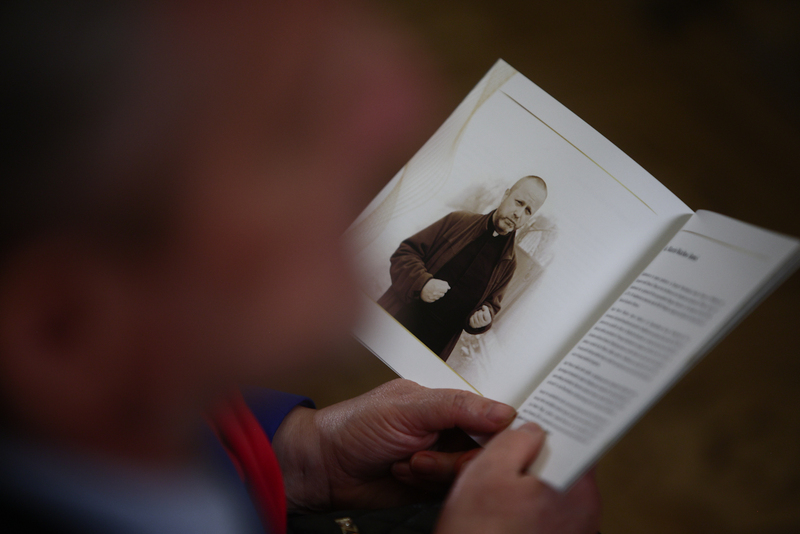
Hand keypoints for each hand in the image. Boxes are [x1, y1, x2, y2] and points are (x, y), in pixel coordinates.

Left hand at [271, 379, 515, 510]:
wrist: (323, 468)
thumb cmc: (353, 426)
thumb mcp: (407, 407)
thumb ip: (456, 406)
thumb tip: (502, 411)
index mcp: (445, 404)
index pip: (489, 416)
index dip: (494, 430)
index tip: (488, 439)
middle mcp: (446, 431)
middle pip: (483, 450)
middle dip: (455, 456)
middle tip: (426, 452)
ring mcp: (439, 461)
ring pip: (468, 474)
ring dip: (437, 471)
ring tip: (408, 462)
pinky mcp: (431, 489)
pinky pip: (451, 493)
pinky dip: (427, 486)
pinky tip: (404, 475)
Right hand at [420, 278, 449, 302]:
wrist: (419, 286)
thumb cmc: (428, 283)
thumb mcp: (436, 280)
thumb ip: (444, 283)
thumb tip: (449, 287)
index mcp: (437, 287)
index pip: (445, 290)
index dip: (444, 288)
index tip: (441, 287)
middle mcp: (435, 293)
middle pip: (443, 294)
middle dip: (441, 291)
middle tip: (436, 288)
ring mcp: (432, 298)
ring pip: (438, 297)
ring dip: (437, 295)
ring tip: (433, 291)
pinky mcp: (429, 301)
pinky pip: (434, 300)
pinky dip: (433, 297)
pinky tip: (430, 294)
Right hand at [436, 423, 601, 533]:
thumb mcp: (486, 471)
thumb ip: (515, 440)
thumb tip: (532, 429)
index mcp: (575, 486)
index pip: (576, 439)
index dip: (551, 426)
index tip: (536, 421)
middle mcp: (585, 511)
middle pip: (563, 464)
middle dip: (534, 458)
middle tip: (503, 463)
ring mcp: (575, 532)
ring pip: (553, 490)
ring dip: (528, 485)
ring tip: (498, 494)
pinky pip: (547, 514)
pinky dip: (529, 508)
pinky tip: (503, 514)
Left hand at [468, 305, 491, 328]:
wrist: (481, 322)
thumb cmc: (485, 316)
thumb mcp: (487, 312)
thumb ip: (486, 308)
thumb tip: (483, 306)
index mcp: (487, 321)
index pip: (484, 314)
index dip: (484, 311)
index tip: (484, 312)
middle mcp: (483, 324)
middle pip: (479, 314)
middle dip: (479, 312)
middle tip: (480, 313)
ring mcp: (478, 325)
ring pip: (474, 316)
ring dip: (475, 313)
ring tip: (477, 315)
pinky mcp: (473, 325)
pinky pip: (471, 318)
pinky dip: (472, 316)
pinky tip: (474, 317)